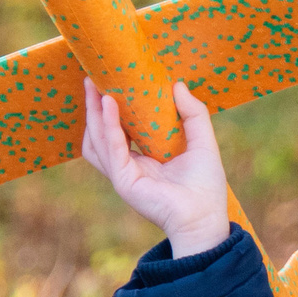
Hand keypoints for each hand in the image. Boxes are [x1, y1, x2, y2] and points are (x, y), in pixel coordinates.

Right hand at [81, 78, 231, 255]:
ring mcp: (123, 174)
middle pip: (101, 132)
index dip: (112, 108)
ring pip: (97, 139)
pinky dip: (108, 126)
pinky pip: (111, 148)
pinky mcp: (124, 180)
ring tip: (94, 87)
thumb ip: (193, 114)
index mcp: (143, 158)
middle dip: (94, 106)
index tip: (112, 83)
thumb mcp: (202, 141)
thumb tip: (178, 84)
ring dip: (94, 113)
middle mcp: (129, 165)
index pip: (119, 130)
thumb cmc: (205, 185)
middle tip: (91, 78)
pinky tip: (109, 105)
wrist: (205, 218)